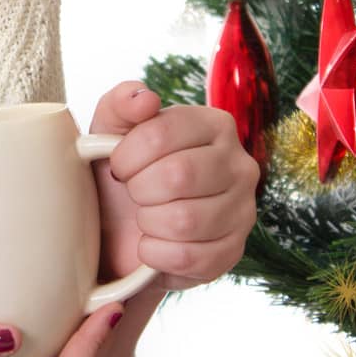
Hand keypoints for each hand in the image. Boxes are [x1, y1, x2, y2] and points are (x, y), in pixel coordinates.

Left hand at [90, 81, 258, 291]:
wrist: (125, 229)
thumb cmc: (125, 171)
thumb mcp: (112, 129)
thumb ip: (122, 102)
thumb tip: (146, 99)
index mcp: (214, 124)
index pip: (161, 133)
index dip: (126, 156)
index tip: (118, 166)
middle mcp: (240, 164)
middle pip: (178, 176)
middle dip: (139, 189)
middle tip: (134, 193)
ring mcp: (243, 210)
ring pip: (184, 220)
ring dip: (148, 223)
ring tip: (145, 217)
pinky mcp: (233, 251)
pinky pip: (189, 257)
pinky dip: (156, 254)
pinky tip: (153, 243)